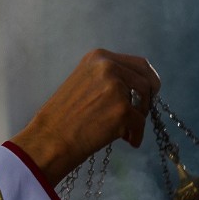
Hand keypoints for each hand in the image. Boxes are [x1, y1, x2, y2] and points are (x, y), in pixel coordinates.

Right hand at [9, 50, 160, 185]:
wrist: (49, 140)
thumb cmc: (63, 118)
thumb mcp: (83, 83)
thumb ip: (107, 78)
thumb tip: (137, 86)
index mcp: (98, 57)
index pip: (138, 64)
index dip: (148, 80)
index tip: (149, 93)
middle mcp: (108, 66)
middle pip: (147, 80)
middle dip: (148, 99)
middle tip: (141, 114)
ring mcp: (116, 87)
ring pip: (145, 102)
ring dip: (139, 118)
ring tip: (126, 130)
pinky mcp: (122, 110)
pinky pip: (140, 124)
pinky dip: (135, 136)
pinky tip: (126, 142)